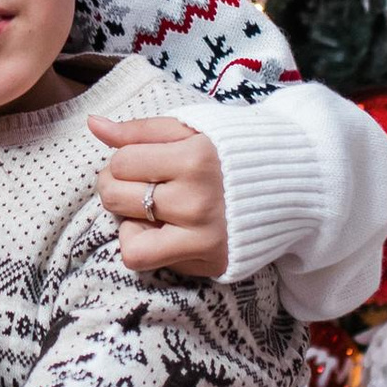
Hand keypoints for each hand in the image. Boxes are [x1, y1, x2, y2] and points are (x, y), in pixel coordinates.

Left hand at [88, 112, 229, 278]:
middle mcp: (199, 202)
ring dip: (130, 223)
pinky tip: (167, 230)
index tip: (142, 161)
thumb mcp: (191, 129)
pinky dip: (148, 246)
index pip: (122, 162)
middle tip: (140, 184)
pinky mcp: (210, 262)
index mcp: (196, 159)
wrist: (292, 184)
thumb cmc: (234, 150)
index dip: (123, 160)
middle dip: (117, 187)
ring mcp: (205, 237)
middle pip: (116, 198)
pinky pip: (149, 262)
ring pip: (128, 240)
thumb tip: (94, 124)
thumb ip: (140, 130)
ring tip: (150, 210)